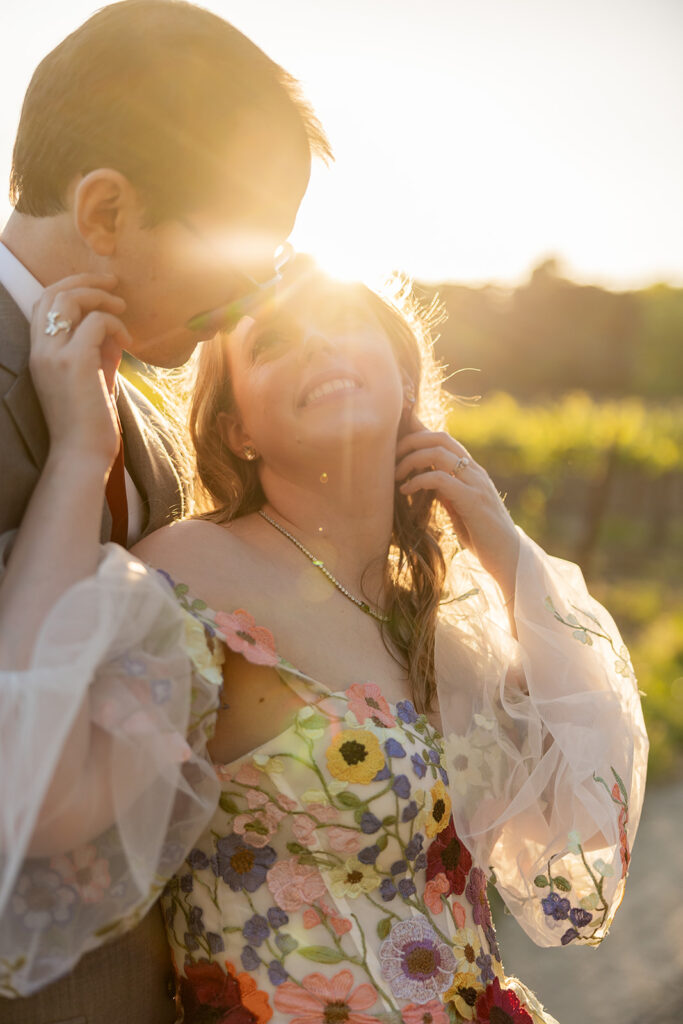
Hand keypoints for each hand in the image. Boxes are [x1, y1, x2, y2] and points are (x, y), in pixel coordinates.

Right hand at [30, 274, 130, 470]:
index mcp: (39, 353)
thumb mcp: (94, 379)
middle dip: (85, 280)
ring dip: (101, 297)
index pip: (44, 303)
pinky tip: (128, 343)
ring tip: (123, 309)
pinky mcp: (75, 362)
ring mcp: (54, 354)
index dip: (70, 287)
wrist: (82, 455)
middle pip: (53, 292)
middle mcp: (41, 349)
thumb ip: (100, 352)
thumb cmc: (89, 424)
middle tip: (114, 283)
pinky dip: (116, 324)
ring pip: (71, 299)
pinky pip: (97, 322)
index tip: (99, 288)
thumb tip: (116, 330)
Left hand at [395, 415, 519, 597]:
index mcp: (473, 472)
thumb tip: (430, 482)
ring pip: (438, 453)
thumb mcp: (461, 511)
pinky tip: (405, 491)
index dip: (418, 437)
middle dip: (410, 442)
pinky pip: (440, 479)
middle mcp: (476, 472)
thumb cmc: (484, 538)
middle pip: (440, 437)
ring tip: (395, 476)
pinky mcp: (473, 500)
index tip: (397, 450)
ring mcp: (476, 484)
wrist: (509, 559)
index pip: (444, 440)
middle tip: (391, 459)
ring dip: (411, 460)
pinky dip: (418, 480)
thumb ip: (449, 494)